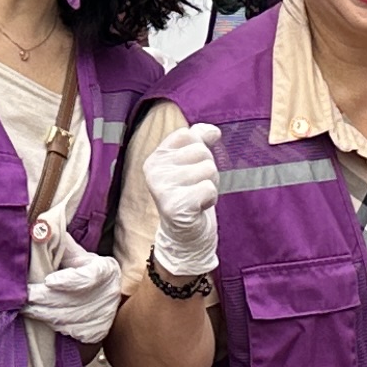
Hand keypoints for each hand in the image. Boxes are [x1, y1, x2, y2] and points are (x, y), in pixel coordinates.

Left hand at [24, 220, 123, 343]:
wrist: (108, 294)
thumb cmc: (87, 270)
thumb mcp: (80, 255)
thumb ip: (62, 245)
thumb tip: (41, 227)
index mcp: (105, 270)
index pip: (87, 277)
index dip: (68, 281)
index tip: (49, 281)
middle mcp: (108, 294)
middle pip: (72, 301)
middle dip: (44, 299)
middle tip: (24, 297)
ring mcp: (104, 315)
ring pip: (67, 318)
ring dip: (43, 314)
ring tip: (26, 308)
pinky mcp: (97, 332)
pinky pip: (69, 331)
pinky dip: (53, 326)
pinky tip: (41, 318)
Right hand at [141, 120, 223, 279]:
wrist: (185, 235)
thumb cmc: (190, 195)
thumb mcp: (191, 163)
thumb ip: (198, 139)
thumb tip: (212, 131)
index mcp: (155, 157)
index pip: (188, 134)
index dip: (199, 150)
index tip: (191, 169)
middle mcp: (154, 170)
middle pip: (201, 151)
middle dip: (207, 170)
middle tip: (195, 188)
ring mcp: (162, 188)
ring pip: (208, 169)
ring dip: (210, 185)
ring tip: (197, 197)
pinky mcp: (175, 206)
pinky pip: (209, 188)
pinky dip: (210, 198)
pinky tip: (198, 207)